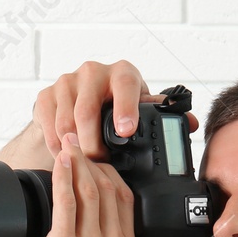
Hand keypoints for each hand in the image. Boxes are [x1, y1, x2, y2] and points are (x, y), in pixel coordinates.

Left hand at [20, 132, 137, 236]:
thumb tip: (85, 229)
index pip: (125, 199)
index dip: (110, 174)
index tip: (95, 162)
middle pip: (109, 188)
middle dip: (92, 161)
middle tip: (78, 143)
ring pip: (89, 189)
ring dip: (77, 162)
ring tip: (67, 144)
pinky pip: (67, 200)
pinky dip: (63, 175)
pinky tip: (59, 162)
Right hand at [33, 60, 198, 160]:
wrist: (78, 104)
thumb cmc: (115, 109)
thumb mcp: (138, 110)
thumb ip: (160, 115)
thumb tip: (191, 123)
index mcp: (123, 73)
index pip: (125, 86)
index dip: (125, 108)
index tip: (125, 131)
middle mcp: (93, 72)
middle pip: (87, 111)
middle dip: (93, 144)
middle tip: (101, 163)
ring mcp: (67, 82)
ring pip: (66, 123)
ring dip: (74, 149)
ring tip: (84, 164)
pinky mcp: (46, 95)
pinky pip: (49, 127)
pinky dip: (57, 147)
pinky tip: (67, 156)